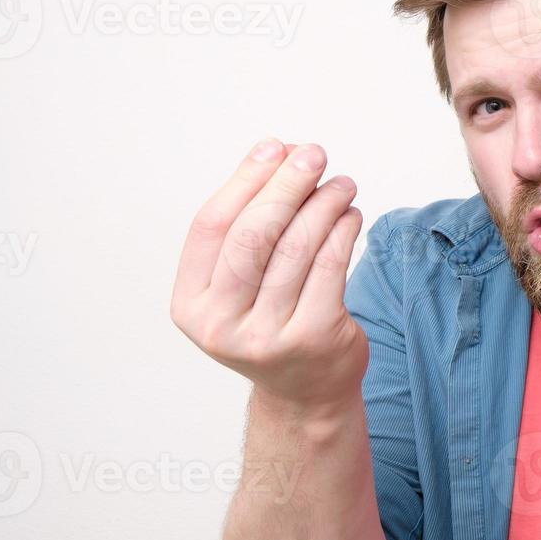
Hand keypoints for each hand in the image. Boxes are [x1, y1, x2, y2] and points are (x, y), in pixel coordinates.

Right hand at [171, 138, 368, 414]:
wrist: (305, 392)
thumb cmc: (273, 322)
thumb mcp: (240, 285)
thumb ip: (247, 227)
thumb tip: (276, 153)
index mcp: (190, 304)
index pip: (211, 226)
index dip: (244, 180)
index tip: (273, 147)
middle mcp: (220, 325)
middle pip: (253, 234)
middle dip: (286, 185)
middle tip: (314, 154)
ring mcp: (267, 336)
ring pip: (296, 246)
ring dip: (323, 203)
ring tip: (341, 183)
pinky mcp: (314, 337)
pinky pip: (331, 266)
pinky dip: (343, 231)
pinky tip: (350, 214)